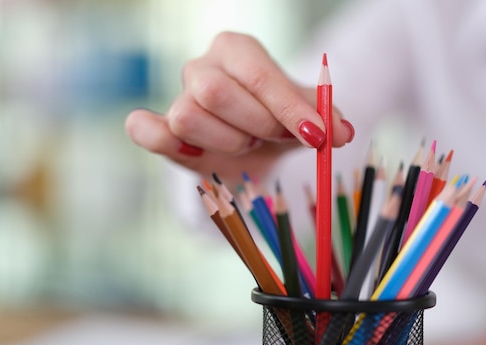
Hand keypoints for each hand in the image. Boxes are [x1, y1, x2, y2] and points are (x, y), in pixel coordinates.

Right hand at [125, 31, 353, 182]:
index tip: (317, 135)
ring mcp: (176, 97)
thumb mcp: (303, 117)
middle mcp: (201, 67)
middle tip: (275, 137)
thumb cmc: (276, 123)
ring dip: (227, 141)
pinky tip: (196, 154)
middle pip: (216, 92)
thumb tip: (342, 132)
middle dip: (256, 124)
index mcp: (236, 49)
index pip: (257, 73)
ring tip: (246, 143)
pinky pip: (144, 130)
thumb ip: (324, 119)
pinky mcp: (160, 129)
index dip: (287, 107)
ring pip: (187, 117)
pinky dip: (163, 141)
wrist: (251, 148)